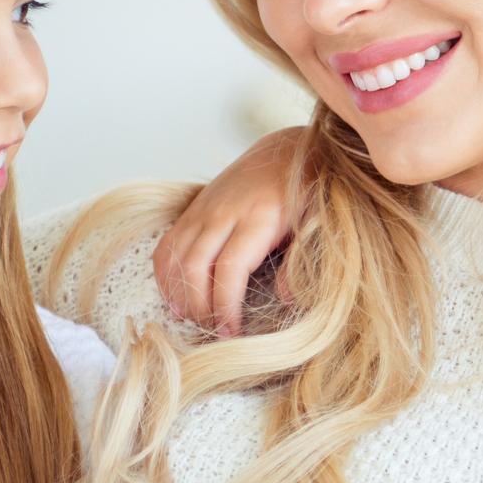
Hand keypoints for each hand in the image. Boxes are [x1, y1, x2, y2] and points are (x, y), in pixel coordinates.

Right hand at [154, 127, 303, 333]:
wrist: (286, 150)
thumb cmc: (307, 191)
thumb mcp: (317, 223)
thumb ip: (301, 261)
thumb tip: (288, 299)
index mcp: (258, 217)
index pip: (229, 269)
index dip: (225, 306)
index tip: (232, 331)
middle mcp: (223, 212)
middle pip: (196, 267)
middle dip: (201, 307)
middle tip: (215, 332)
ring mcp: (204, 210)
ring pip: (176, 257)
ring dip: (180, 294)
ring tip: (195, 320)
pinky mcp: (193, 210)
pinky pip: (167, 245)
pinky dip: (165, 274)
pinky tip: (176, 298)